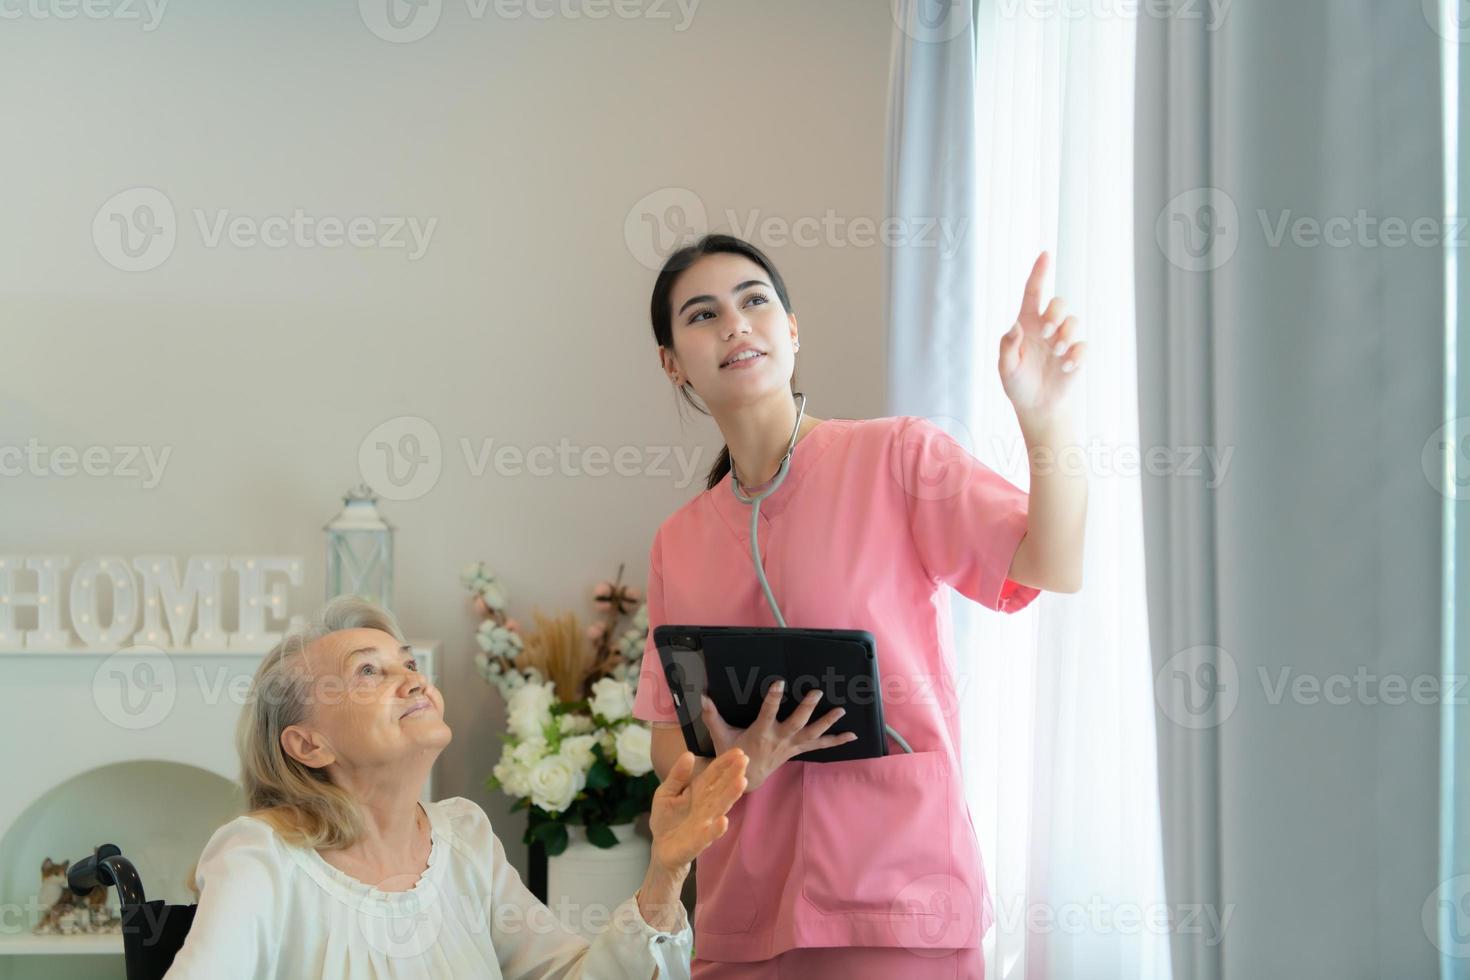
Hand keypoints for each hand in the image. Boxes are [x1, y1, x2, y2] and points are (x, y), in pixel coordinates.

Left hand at [647, 747, 748, 872]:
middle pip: (721, 788)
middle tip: (744, 761)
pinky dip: (715, 830)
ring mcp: (704, 824)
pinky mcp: (696, 842)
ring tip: (741, 782)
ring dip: (730, 796)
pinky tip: (723, 821)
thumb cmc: (667, 819)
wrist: (661, 849)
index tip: (738, 752)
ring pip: (719, 808)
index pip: (714, 774)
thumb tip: (688, 754)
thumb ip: (677, 775)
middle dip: (732, 775)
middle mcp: (706, 806)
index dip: (725, 763)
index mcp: (698, 791)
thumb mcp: (666, 792)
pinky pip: (707, 836)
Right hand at [700, 679, 855, 794]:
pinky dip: (836, 741)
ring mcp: (790, 746)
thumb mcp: (719, 736)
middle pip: (796, 723)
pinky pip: (820, 747)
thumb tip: (703, 696)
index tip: (779, 682)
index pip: (767, 713)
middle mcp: (778, 740)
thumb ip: (712, 716)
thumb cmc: (732, 754)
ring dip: (828, 723)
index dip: (773, 698)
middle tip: (817, 692)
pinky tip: (853, 736)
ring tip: (842, 710)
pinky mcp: (797, 751)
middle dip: (807, 708)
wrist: (746, 779)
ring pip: (812, 734)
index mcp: (760, 733)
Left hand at [998, 250, 1086, 420]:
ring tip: (1057, 353)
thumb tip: (1015, 326)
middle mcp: (1047, 328)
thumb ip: (1007, 346)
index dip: (1039, 273)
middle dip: (1056, 313)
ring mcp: (1063, 340)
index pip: (1033, 293)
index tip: (1045, 254)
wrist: (1036, 406)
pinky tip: (1066, 367)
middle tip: (1047, 332)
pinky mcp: (1076, 355)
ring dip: (1066, 334)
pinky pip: (1083, 345)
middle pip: (1058, 303)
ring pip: (1073, 321)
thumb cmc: (1017, 384)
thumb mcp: (1005, 368)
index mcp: (1027, 324)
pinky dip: (1076, 354)